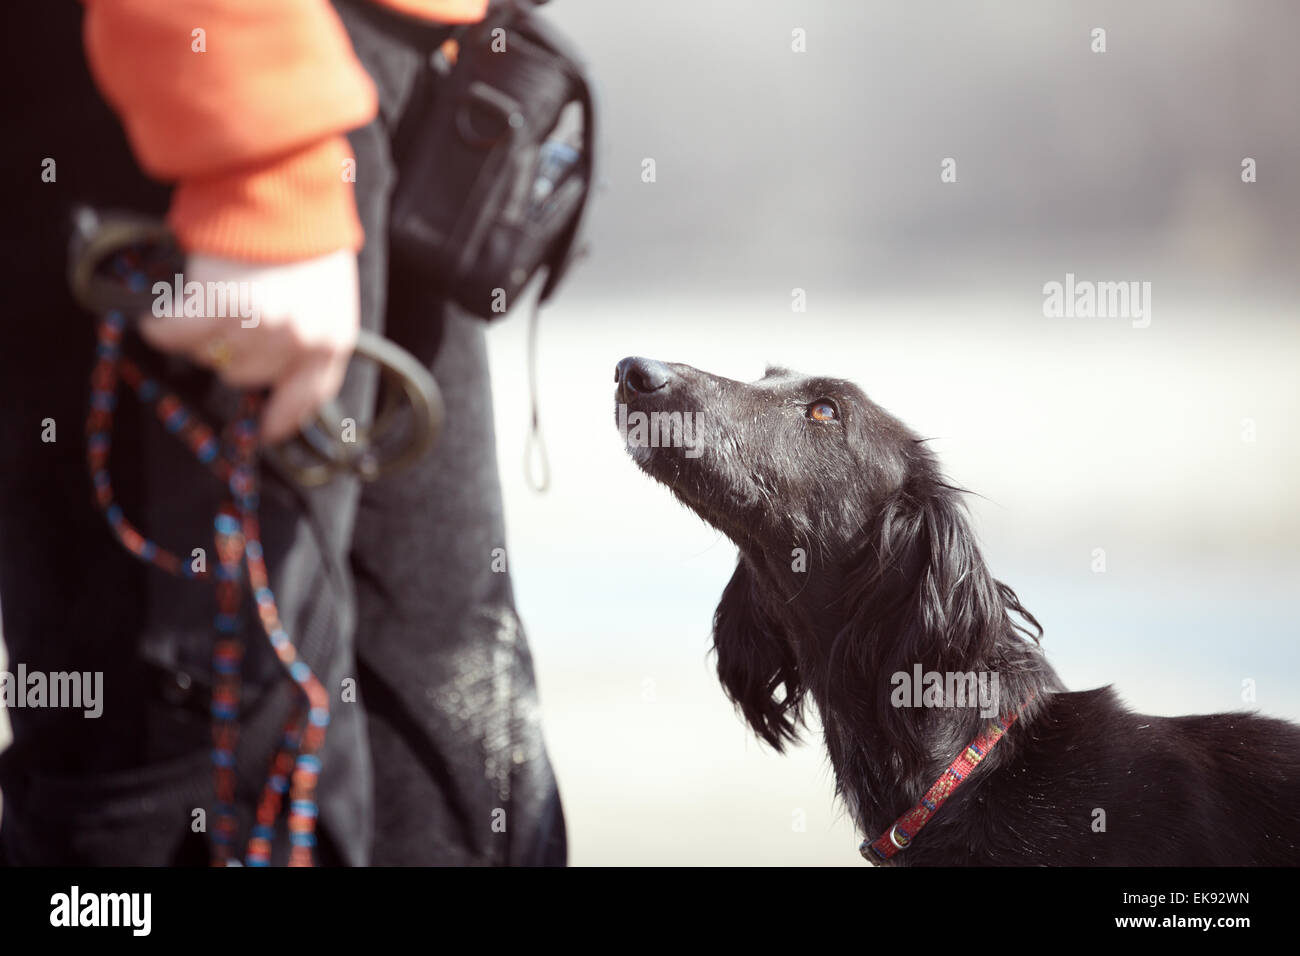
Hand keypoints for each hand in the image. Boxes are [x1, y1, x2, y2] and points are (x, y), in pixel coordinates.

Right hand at [138, 250, 359, 443]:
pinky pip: (174, 334)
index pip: (306, 398)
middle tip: (229, 315)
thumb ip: (307, 330)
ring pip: (208, 356)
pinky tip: (162, 311)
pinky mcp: (218, 305)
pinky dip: (162, 324)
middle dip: (231, 352)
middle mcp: (299, 339)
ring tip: (206, 299)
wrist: (281, 183)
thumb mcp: (326, 291)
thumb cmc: (303, 230)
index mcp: (333, 338)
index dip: (280, 417)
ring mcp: (259, 325)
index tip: (262, 429)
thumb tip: (269, 368)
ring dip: (197, 334)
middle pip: (245, 376)